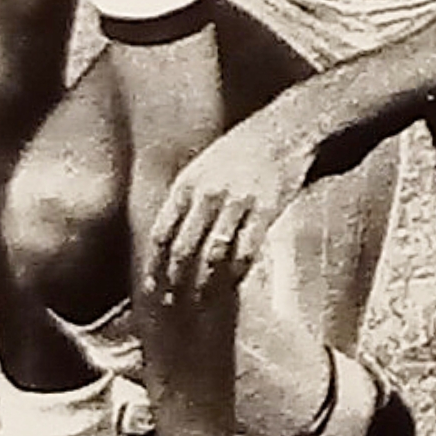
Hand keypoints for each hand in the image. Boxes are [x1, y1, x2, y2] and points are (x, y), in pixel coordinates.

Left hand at [145, 117, 311, 300]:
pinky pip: (246, 250)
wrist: (284, 131)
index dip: (154, 264)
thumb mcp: (203, 166)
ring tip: (200, 303)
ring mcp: (237, 203)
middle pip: (184, 249)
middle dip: (175, 281)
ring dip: (204, 284)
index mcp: (187, 184)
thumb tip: (170, 237)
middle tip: (171, 305)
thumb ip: (187, 199)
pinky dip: (237, 272)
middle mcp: (208, 195)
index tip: (151, 286)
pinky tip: (232, 286)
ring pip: (213, 255)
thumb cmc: (241, 150)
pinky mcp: (265, 210)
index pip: (162, 233)